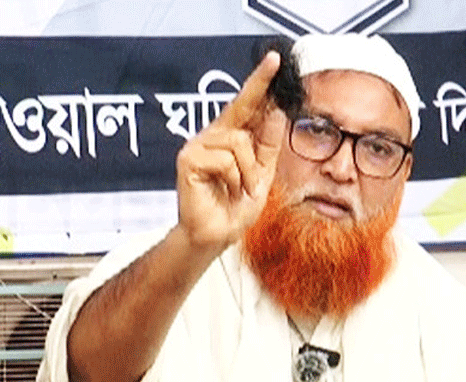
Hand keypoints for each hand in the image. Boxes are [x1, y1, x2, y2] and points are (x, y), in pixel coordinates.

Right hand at [175, 51, 287, 252]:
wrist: (215, 236)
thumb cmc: (234, 207)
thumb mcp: (262, 174)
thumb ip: (268, 145)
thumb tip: (277, 111)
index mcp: (228, 137)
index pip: (245, 104)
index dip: (259, 82)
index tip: (274, 60)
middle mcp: (211, 136)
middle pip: (242, 115)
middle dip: (258, 125)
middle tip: (261, 140)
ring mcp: (197, 145)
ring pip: (238, 142)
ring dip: (248, 172)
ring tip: (239, 190)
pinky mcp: (188, 159)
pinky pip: (225, 158)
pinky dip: (233, 178)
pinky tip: (226, 191)